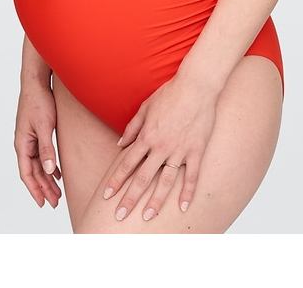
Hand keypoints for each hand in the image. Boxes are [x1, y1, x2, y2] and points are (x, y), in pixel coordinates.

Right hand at [14, 82, 61, 207]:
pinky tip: (57, 172)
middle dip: (43, 188)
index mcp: (22, 144)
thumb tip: (48, 170)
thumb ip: (46, 149)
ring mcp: (29, 138)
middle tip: (54, 202)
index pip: (26, 174)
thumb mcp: (45, 126)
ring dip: (46, 179)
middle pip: (33, 172)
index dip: (35, 189)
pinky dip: (48, 166)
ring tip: (56, 192)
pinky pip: (41, 155)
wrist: (36, 82)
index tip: (44, 203)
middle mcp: (23, 143)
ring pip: (37, 165)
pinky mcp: (36, 132)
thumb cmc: (38, 101)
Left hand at [102, 75, 216, 220]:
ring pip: (165, 182)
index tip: (107, 196)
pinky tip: (183, 207)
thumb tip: (120, 144)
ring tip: (147, 216)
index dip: (115, 181)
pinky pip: (191, 176)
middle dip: (129, 198)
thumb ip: (132, 128)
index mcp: (146, 136)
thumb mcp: (145, 107)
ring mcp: (179, 150)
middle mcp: (161, 147)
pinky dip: (187, 192)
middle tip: (120, 216)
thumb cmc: (170, 94)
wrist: (195, 86)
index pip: (126, 164)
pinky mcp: (196, 150)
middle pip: (142, 178)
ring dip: (155, 201)